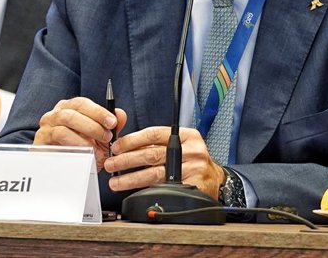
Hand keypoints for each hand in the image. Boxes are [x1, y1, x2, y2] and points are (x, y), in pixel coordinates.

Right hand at [34, 97, 126, 170]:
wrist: (63, 172)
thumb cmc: (82, 152)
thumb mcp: (100, 139)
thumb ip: (111, 126)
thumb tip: (120, 114)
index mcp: (69, 108)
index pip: (82, 103)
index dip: (98, 111)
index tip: (113, 122)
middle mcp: (55, 114)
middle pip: (73, 111)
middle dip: (93, 123)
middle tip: (107, 136)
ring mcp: (46, 127)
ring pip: (65, 123)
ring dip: (85, 136)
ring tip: (97, 148)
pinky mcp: (40, 141)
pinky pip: (57, 138)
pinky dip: (74, 145)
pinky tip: (84, 153)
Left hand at [103, 127, 224, 198]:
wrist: (216, 180)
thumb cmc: (192, 160)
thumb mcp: (181, 144)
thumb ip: (159, 143)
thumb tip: (127, 146)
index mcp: (186, 135)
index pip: (153, 134)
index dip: (132, 140)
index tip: (116, 147)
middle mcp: (191, 150)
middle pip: (151, 154)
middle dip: (127, 160)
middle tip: (111, 165)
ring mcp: (193, 168)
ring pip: (155, 174)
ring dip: (131, 178)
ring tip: (116, 182)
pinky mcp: (194, 186)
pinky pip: (165, 189)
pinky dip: (148, 191)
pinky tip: (135, 193)